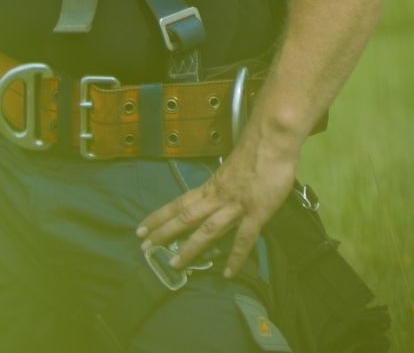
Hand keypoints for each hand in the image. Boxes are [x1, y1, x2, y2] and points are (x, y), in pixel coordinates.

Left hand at [134, 128, 298, 277]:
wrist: (272, 141)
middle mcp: (216, 197)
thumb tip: (215, 198)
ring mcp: (235, 206)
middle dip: (164, 233)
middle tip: (144, 248)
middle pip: (185, 216)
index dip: (159, 217)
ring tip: (175, 265)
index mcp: (209, 187)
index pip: (178, 203)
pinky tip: (228, 273)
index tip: (141, 228)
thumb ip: (222, 185)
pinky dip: (236, 257)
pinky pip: (244, 239)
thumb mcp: (229, 170)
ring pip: (207, 230)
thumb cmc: (254, 151)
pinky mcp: (256, 213)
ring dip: (190, 248)